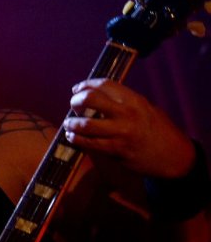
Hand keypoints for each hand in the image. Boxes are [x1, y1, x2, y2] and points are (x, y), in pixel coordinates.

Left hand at [63, 78, 194, 177]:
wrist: (173, 156)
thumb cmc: (157, 130)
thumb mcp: (145, 108)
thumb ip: (123, 102)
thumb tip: (96, 97)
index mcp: (134, 100)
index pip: (104, 85)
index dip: (86, 85)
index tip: (77, 89)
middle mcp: (126, 114)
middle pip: (90, 99)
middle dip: (76, 101)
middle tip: (73, 105)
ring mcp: (121, 133)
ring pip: (86, 125)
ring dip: (72, 124)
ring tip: (69, 124)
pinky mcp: (116, 150)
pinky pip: (89, 144)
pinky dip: (76, 139)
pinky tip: (72, 137)